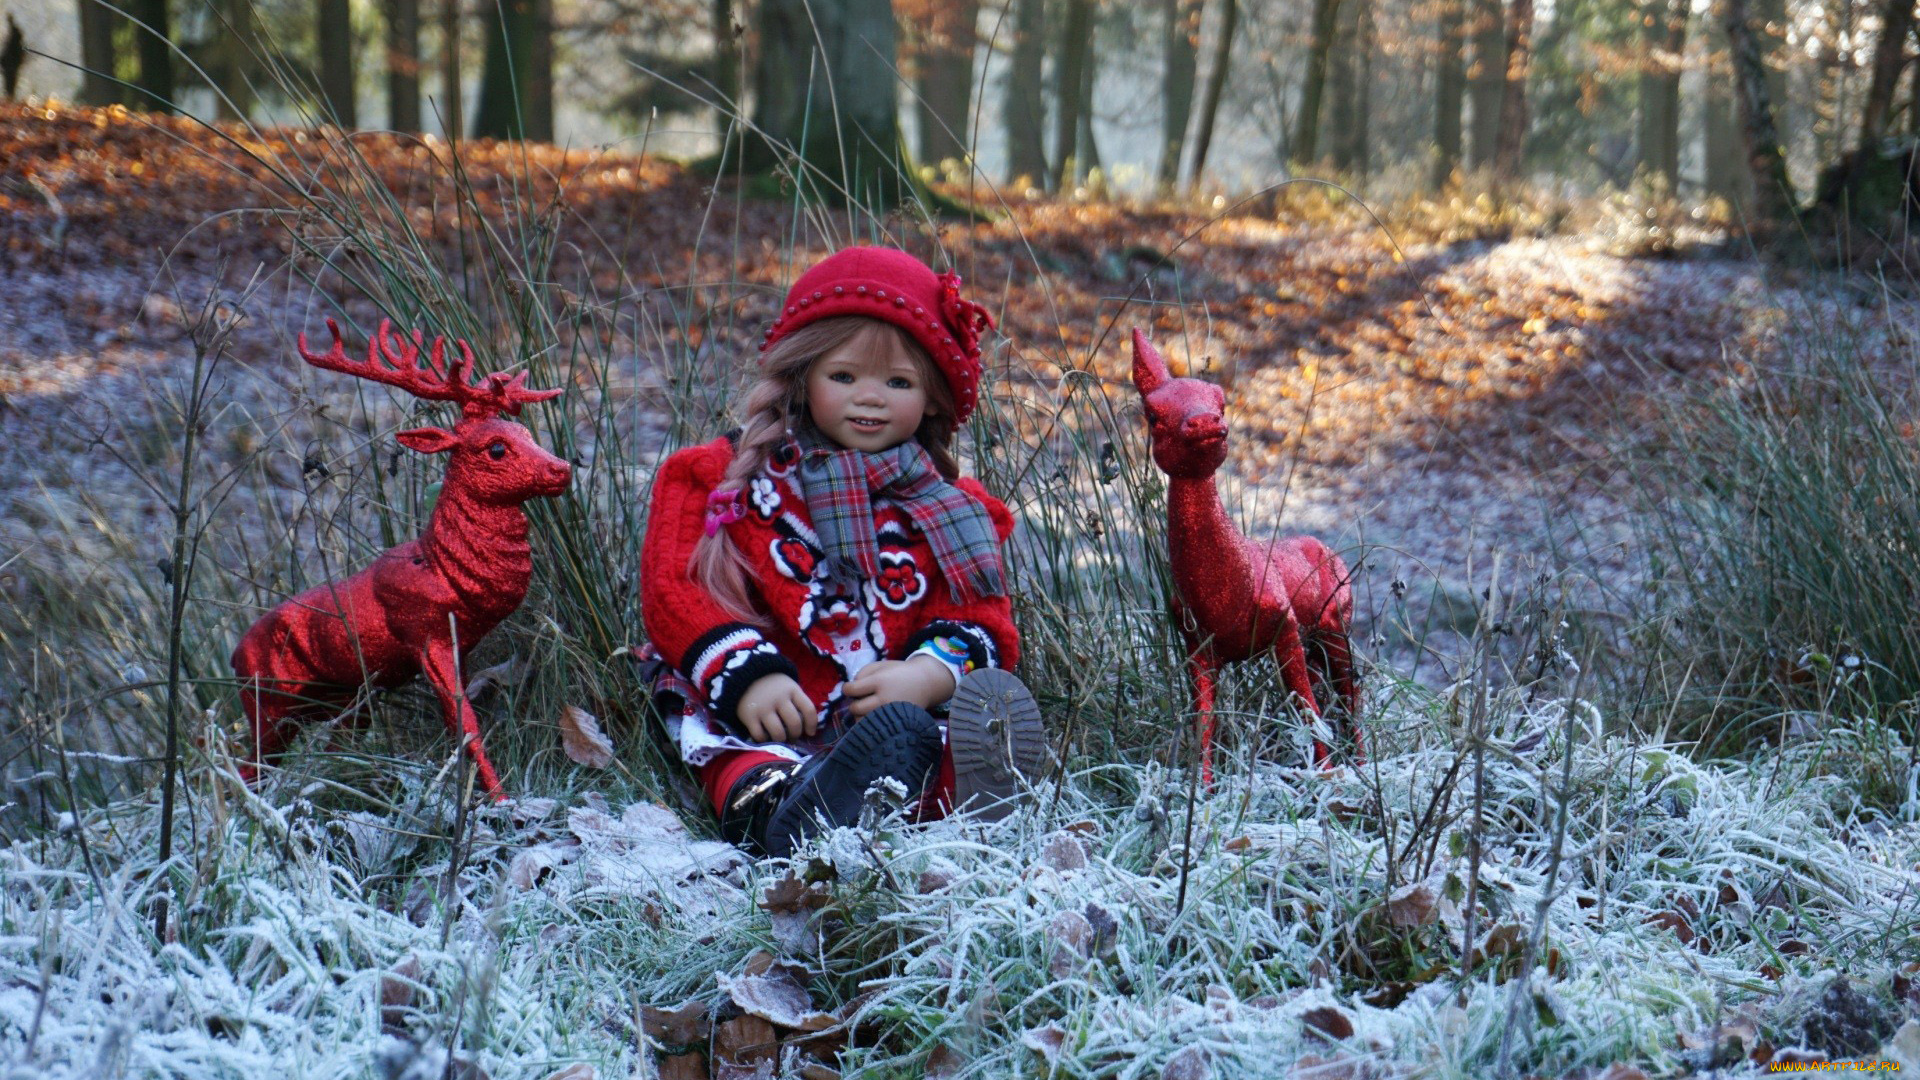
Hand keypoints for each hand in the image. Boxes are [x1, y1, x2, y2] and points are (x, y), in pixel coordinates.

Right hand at [736, 673, 818, 742]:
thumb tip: (806, 726)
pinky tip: (765, 737)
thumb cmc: (771, 685)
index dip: (812, 724)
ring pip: (779, 733)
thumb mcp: (787, 686)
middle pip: (794, 723)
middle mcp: (779, 699)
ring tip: (781, 738)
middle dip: (796, 734)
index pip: (808, 709)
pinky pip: (760, 736)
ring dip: (782, 739)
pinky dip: (764, 740)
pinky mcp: (749, 716)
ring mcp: (763, 708)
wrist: (743, 675)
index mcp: (792, 690)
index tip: (810, 732)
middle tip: (793, 736)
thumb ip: (797, 702)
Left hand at [843, 656, 957, 718]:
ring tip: (868, 709)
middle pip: (855, 708)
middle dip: (854, 703)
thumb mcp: (880, 665)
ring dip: (860, 716)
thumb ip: (861, 673)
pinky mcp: (896, 724)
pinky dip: (870, 725)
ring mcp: (891, 714)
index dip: (847, 688)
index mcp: (879, 682)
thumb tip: (849, 690)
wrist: (925, 683)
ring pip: (862, 722)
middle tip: (862, 700)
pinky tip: (873, 718)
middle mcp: (884, 699)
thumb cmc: (899, 672)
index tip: (852, 688)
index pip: (851, 690)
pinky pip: (874, 730)